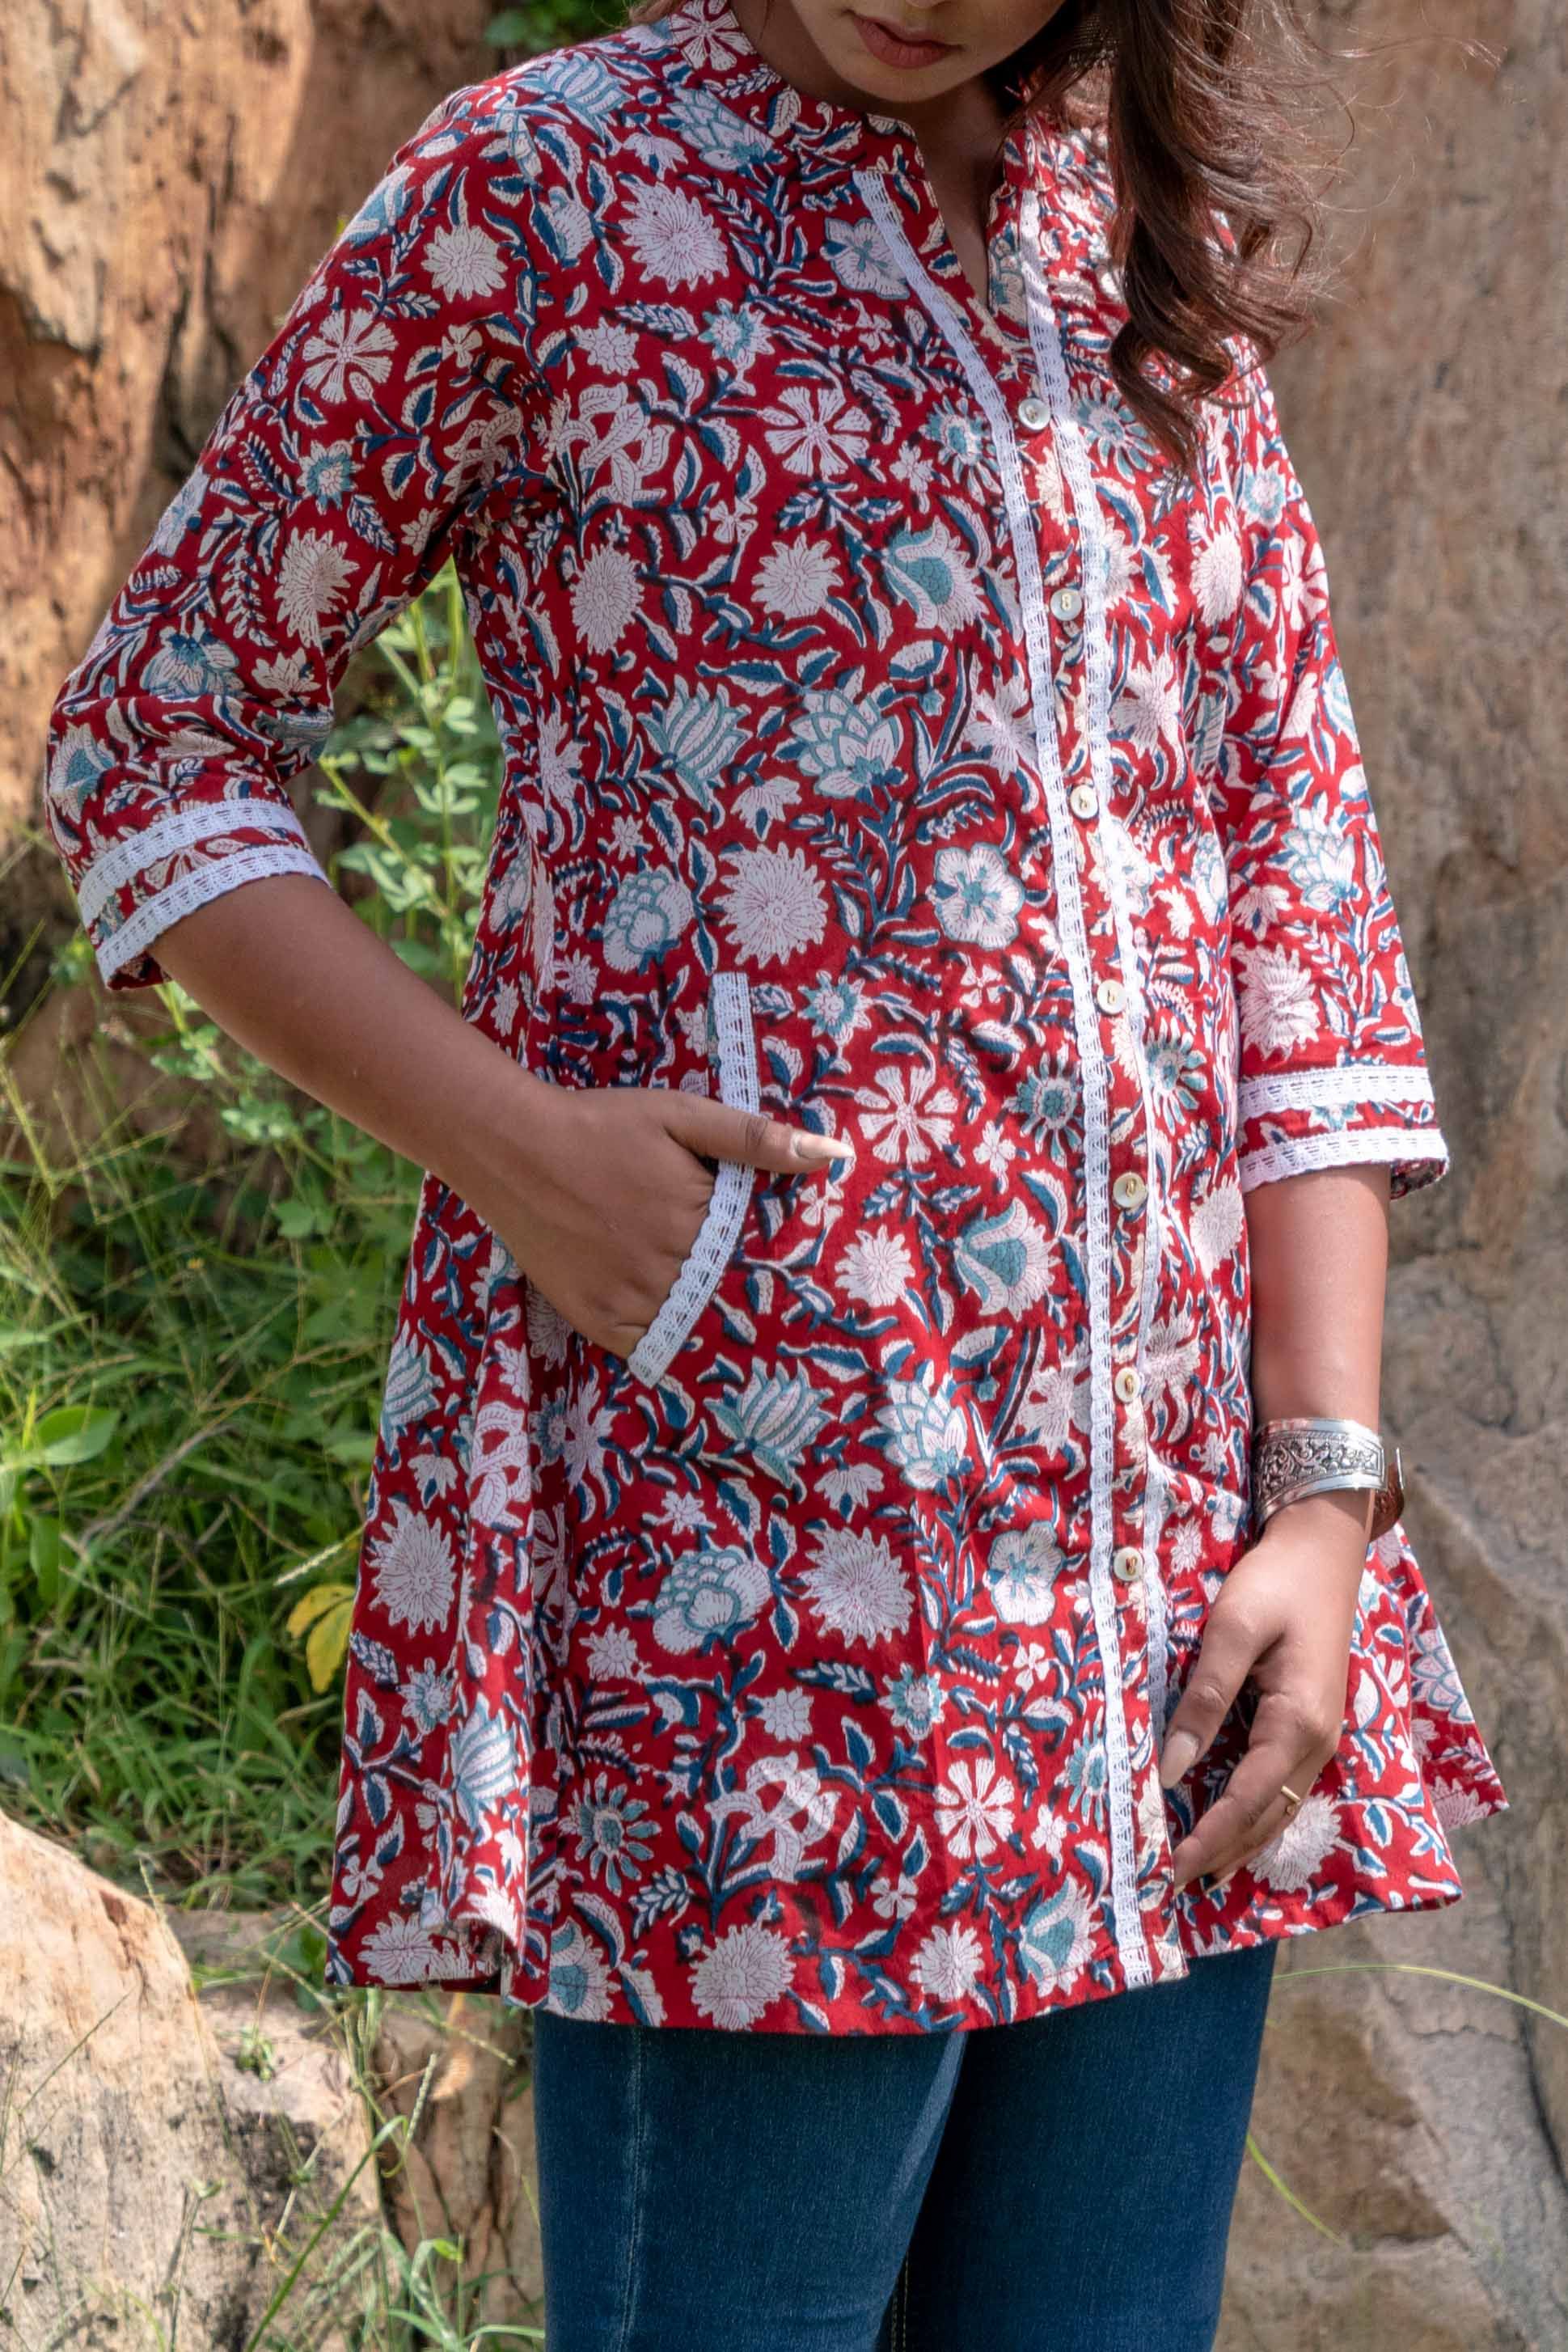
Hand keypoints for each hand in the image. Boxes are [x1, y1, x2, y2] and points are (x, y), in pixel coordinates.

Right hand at [492, 1079, 853, 1359]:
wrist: (515, 1148)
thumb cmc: (604, 1125)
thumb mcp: (683, 1116)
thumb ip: (756, 1139)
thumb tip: (834, 1154)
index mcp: (699, 1222)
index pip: (760, 1262)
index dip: (773, 1265)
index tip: (792, 1274)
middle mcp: (668, 1270)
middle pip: (728, 1298)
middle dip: (744, 1295)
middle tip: (766, 1305)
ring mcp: (629, 1301)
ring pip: (692, 1328)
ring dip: (708, 1321)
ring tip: (732, 1323)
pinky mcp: (596, 1319)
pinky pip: (647, 1347)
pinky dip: (664, 1338)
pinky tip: (673, 1319)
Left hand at [1160, 1489, 1371, 1891]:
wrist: (1323, 1549)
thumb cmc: (1274, 1584)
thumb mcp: (1231, 1633)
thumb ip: (1204, 1701)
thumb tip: (1170, 1769)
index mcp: (1299, 1724)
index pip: (1247, 1802)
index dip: (1208, 1839)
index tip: (1169, 1870)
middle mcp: (1318, 1743)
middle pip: (1268, 1818)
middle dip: (1223, 1853)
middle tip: (1173, 1885)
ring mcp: (1321, 1736)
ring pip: (1281, 1807)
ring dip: (1241, 1841)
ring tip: (1199, 1870)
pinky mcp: (1313, 1724)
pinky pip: (1284, 1786)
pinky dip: (1256, 1813)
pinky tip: (1230, 1824)